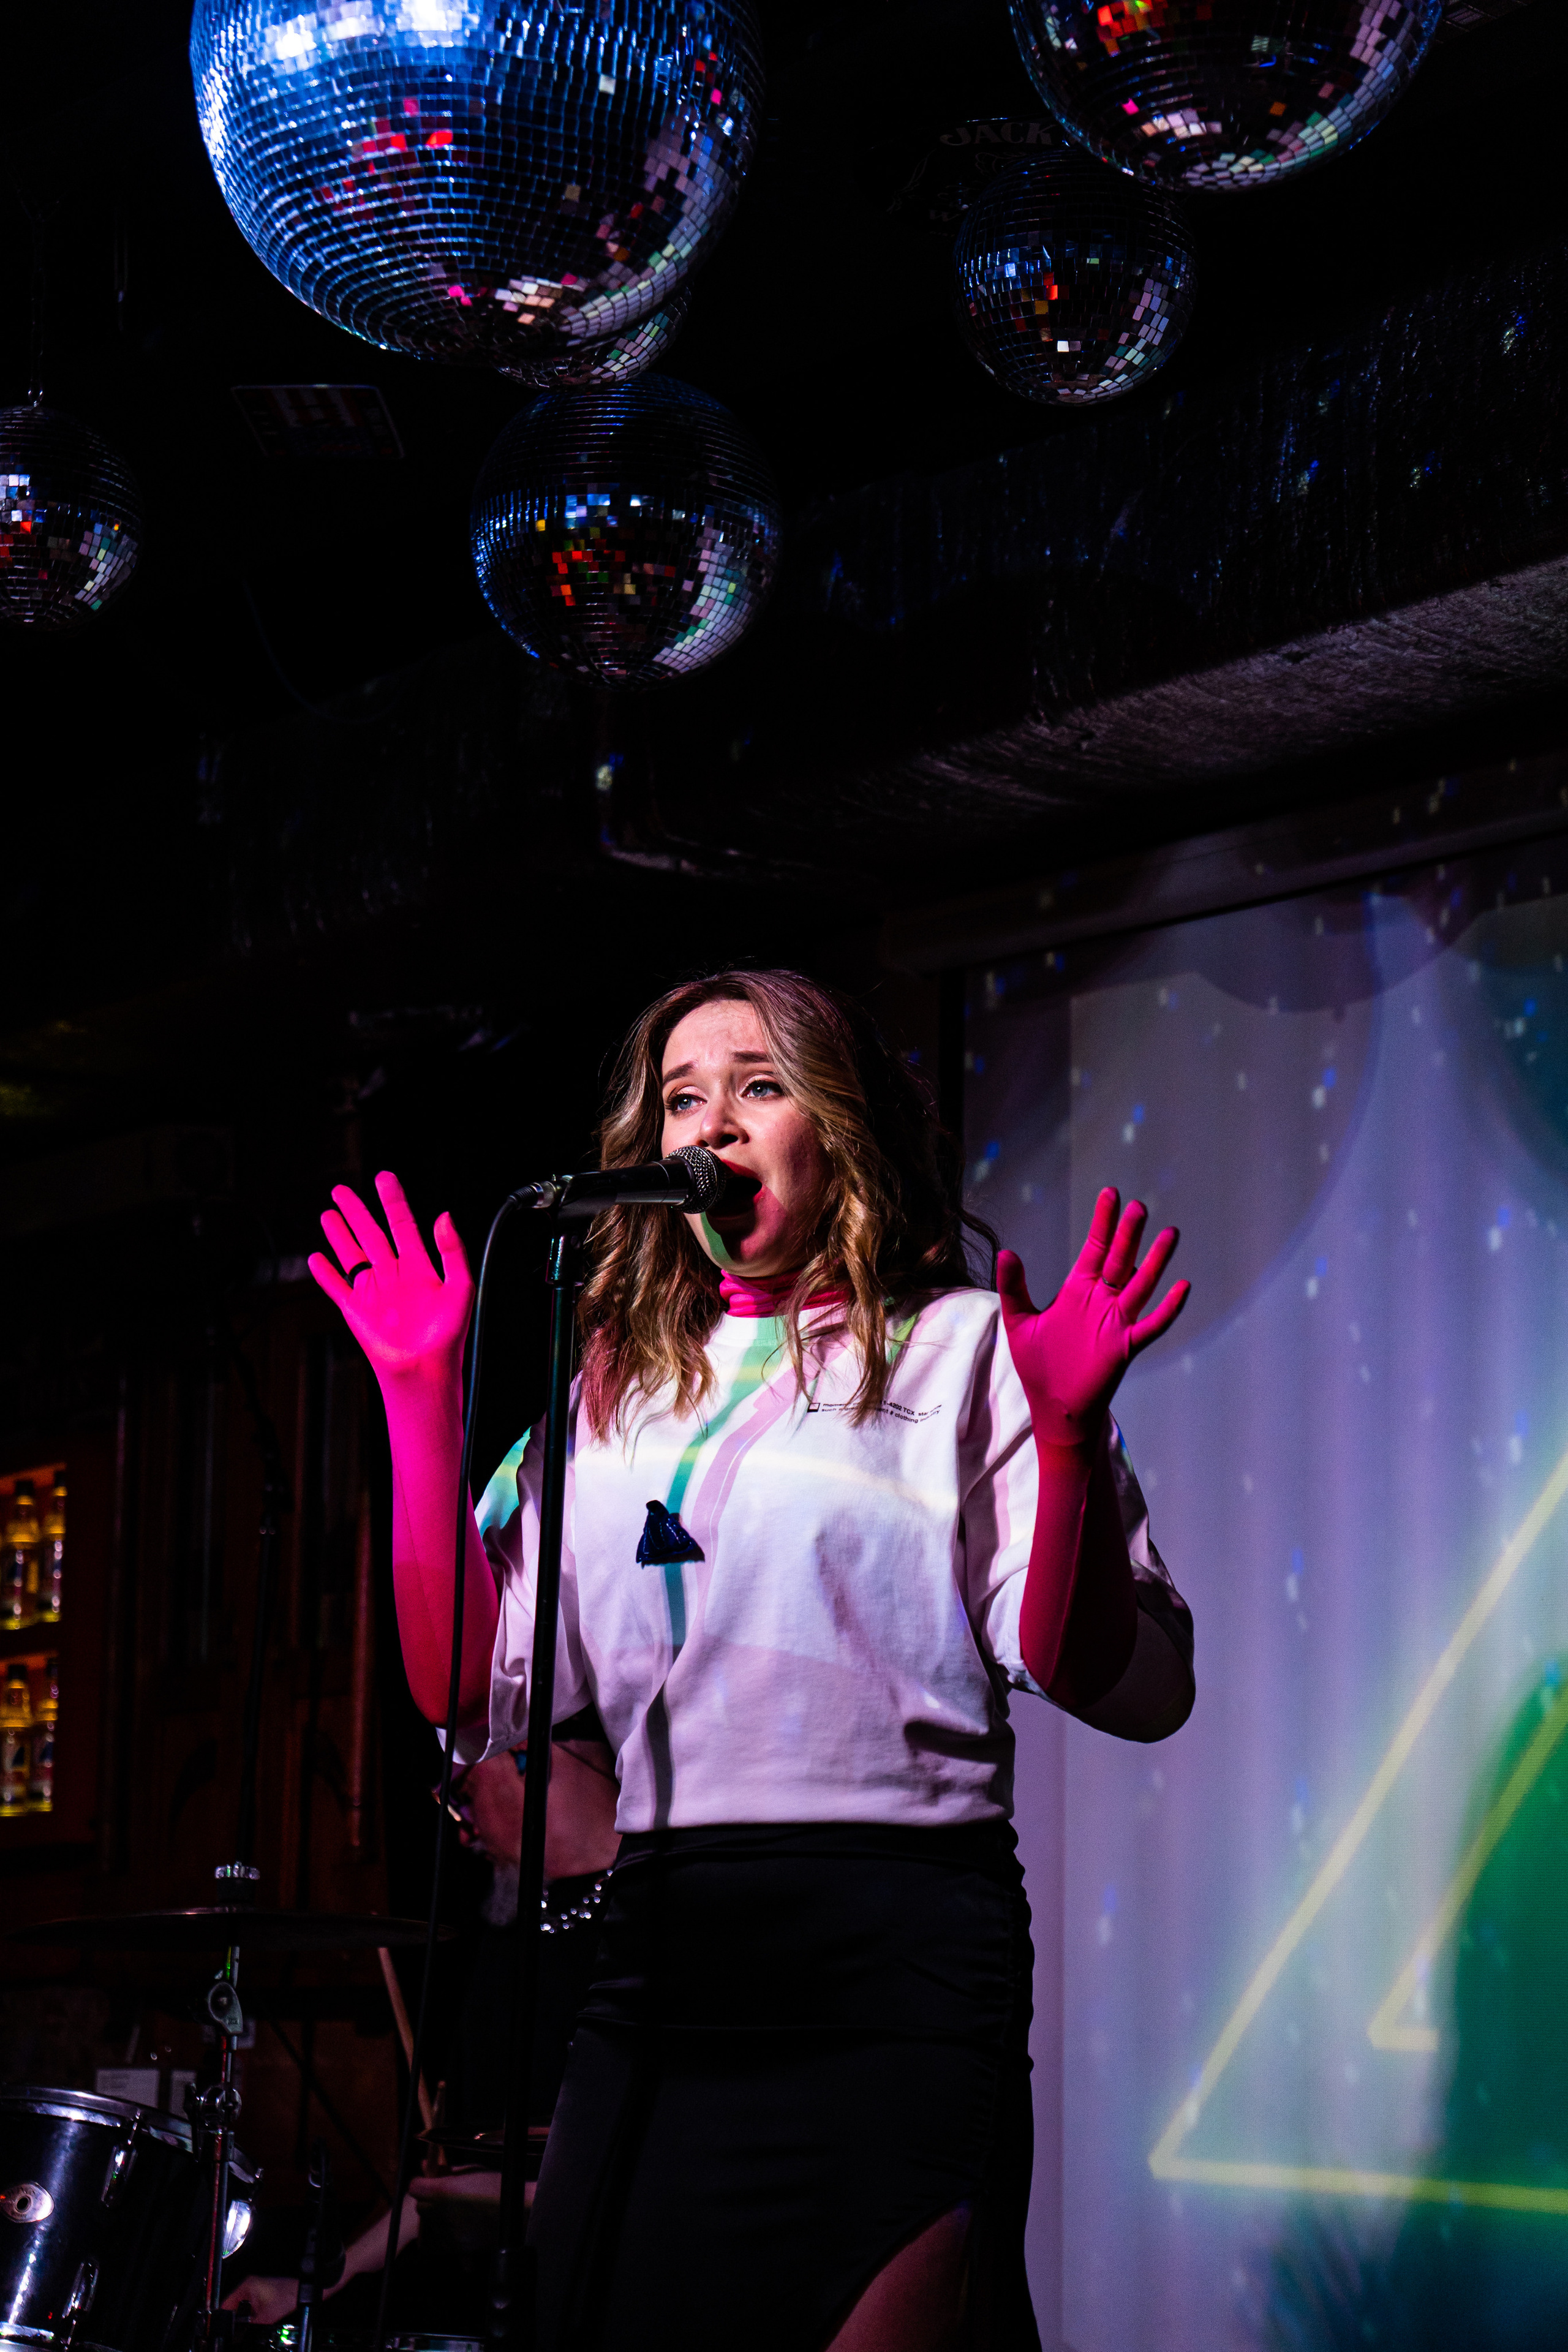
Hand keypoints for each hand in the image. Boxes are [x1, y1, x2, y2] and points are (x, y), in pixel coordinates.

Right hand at [221, 2277, 298, 2325]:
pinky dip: (249, 2311)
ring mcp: (254, 2287)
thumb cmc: (285, 2298)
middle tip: (235, 2327)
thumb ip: (248, 2325)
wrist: (298, 2293)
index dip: (224, 2316)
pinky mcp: (260, 2291)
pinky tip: (253, 2318)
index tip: (223, 2325)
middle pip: (233, 2304)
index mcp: (246, 2287)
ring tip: (245, 2323)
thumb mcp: (263, 2317)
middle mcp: (249, 2284)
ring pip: (241, 2304)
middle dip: (235, 2316)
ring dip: (242, 2314)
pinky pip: (249, 2303)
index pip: (226, 2302)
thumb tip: (238, 2332)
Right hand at [308, 1172, 473, 1387]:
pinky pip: (337, 1287)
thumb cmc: (447, 1336)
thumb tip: (444, 1217)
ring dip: (339, 1235)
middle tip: (342, 1190)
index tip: (384, 1178)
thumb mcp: (460, 1288)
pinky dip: (325, 1273)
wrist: (424, 1370)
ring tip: (328, 1214)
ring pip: (352, 1255)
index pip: (402, 1224)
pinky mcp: (356, 1311)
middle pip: (371, 1235)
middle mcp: (394, 1275)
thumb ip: (452, 1251)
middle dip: (357, 1211)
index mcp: (419, 1267)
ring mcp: (374, 1292)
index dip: (393, 1200)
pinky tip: (316, 1258)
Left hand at [998, 1187, 1188, 1449]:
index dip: (1103, 1222)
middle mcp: (1101, 1301)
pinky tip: (1182, 1288)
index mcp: (1078, 1290)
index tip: (1111, 1193)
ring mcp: (1117, 1322)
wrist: (1053, 1408)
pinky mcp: (1125, 1347)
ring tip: (1170, 1234)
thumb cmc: (1039, 1366)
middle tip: (1138, 1206)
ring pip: (1140, 1285)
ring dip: (1154, 1261)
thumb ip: (1014, 1287)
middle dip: (1128, 1234)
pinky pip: (1151, 1325)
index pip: (1095, 1247)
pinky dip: (1168, 1308)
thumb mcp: (1019, 1321)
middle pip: (1120, 1259)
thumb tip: (1006, 1251)